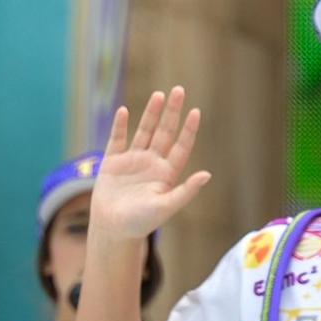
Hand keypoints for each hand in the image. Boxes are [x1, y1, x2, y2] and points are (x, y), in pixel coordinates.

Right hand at [88, 88, 211, 243]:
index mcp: (166, 174)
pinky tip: (124, 111)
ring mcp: (132, 161)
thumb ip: (186, 191)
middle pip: (164, 133)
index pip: (181, 146)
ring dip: (151, 114)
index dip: (188, 130)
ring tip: (159, 95)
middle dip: (171, 112)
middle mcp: (151, 164)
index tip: (195, 112)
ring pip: (144, 132)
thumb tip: (207, 175)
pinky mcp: (112, 163)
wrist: (112, 230)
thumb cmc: (141, 223)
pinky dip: (120, 126)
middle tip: (179, 90)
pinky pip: (117, 140)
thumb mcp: (166, 207)